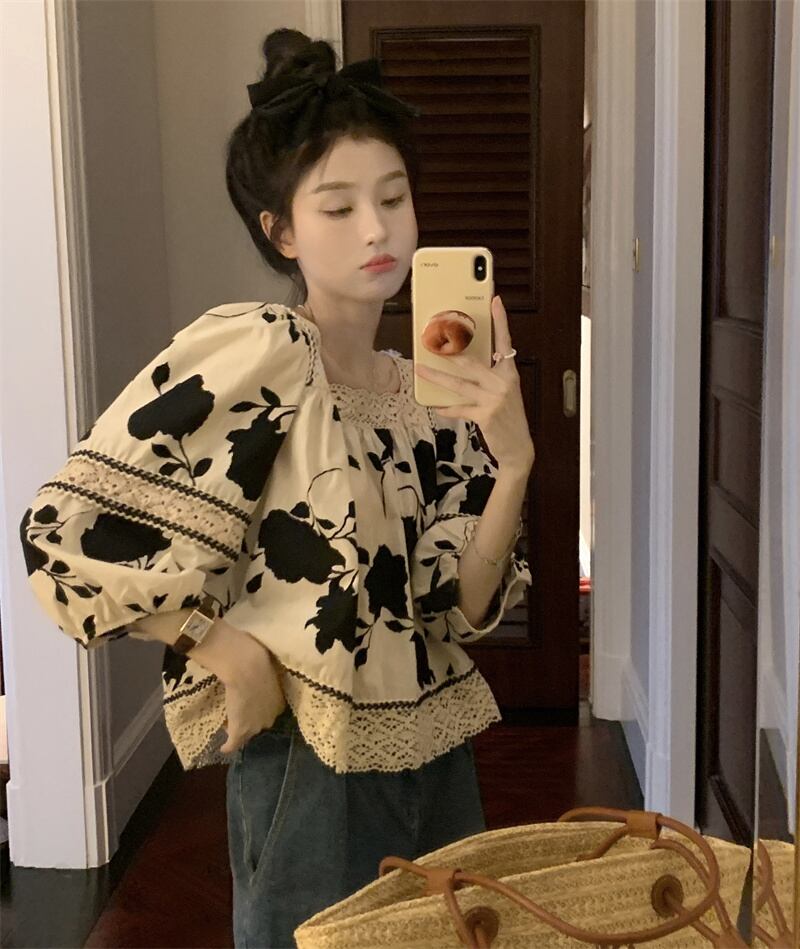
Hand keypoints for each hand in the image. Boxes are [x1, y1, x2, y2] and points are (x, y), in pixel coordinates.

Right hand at [219, 642, 287, 754]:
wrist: (246, 669)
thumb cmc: (256, 663)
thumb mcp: (265, 671)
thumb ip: (265, 678)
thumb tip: (257, 674)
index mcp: (279, 703)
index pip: (270, 712)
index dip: (260, 709)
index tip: (252, 706)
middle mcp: (271, 717)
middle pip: (260, 723)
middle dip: (252, 720)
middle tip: (240, 713)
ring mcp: (255, 726)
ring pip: (247, 733)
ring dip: (240, 731)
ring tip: (229, 727)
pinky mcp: (240, 731)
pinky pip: (233, 744)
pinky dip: (228, 746)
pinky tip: (224, 748)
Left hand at [414, 294, 534, 472]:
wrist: (518, 448)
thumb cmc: (508, 419)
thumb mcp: (504, 393)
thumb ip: (489, 378)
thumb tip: (465, 365)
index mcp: (509, 373)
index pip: (505, 341)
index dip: (500, 321)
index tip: (495, 301)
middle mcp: (503, 382)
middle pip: (471, 361)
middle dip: (449, 352)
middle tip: (431, 340)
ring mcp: (494, 398)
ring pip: (459, 383)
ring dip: (436, 377)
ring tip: (420, 369)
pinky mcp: (485, 415)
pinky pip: (459, 408)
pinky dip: (447, 408)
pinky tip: (436, 406)